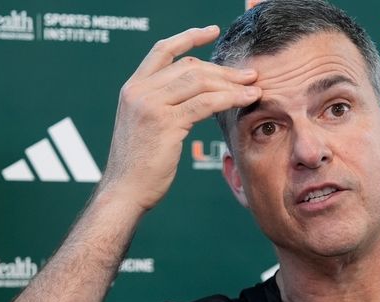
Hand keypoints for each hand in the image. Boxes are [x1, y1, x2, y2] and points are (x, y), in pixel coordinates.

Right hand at [99, 25, 259, 211]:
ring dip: (232, 83)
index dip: (188, 37)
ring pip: (199, 82)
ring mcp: (150, 105)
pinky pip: (205, 103)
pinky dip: (230, 98)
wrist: (124, 192)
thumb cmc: (139, 166)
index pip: (163, 50)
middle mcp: (138, 91)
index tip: (211, 31)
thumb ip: (163, 106)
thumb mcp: (146, 127)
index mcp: (132, 88)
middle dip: (223, 69)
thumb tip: (195, 95)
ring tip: (255, 86)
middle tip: (249, 74)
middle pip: (189, 66)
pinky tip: (247, 99)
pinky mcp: (165, 123)